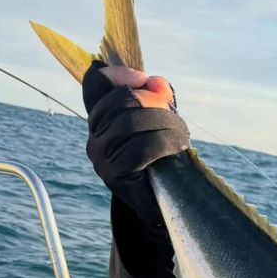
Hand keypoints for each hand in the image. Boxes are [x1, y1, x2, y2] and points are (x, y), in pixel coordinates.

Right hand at [83, 60, 189, 225]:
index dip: (119, 75)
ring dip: (164, 124)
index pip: (95, 84)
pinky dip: (164, 142)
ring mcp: (100, 157)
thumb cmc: (162, 158)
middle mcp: (93, 136)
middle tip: (178, 119)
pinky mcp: (114, 176)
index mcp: (100, 119)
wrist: (164, 202)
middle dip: (155, 104)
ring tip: (183, 136)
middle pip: (120, 102)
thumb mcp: (159, 122)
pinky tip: (178, 148)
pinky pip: (139, 149)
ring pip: (130, 124)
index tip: (146, 80)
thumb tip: (158, 84)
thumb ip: (157, 99)